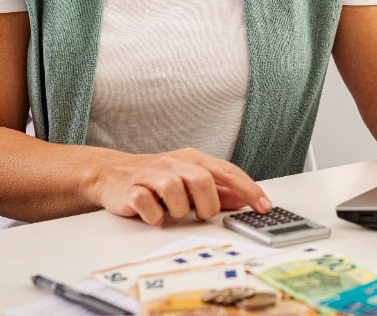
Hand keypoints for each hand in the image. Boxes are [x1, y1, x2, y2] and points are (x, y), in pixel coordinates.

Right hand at [89, 148, 270, 225]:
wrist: (111, 174)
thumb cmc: (156, 178)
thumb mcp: (190, 180)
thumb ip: (217, 190)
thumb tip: (243, 199)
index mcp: (193, 159)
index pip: (227, 171)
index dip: (248, 188)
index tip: (264, 206)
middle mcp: (174, 163)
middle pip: (202, 181)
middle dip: (206, 205)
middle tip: (200, 214)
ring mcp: (152, 174)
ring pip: (175, 194)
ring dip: (178, 211)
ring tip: (171, 212)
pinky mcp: (132, 189)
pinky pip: (149, 205)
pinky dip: (155, 216)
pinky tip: (154, 216)